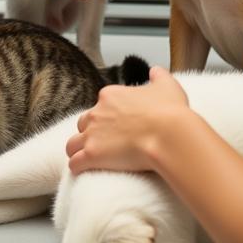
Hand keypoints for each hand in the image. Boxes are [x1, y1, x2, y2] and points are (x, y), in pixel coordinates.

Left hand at [67, 66, 189, 173]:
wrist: (169, 134)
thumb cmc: (170, 112)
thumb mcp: (167, 85)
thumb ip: (158, 76)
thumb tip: (155, 71)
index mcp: (110, 95)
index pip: (99, 106)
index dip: (107, 118)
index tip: (118, 128)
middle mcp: (97, 112)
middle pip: (83, 124)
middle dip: (90, 134)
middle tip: (105, 145)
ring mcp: (92, 134)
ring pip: (72, 144)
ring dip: (79, 151)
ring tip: (89, 161)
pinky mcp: (92, 154)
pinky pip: (74, 163)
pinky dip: (78, 168)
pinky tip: (85, 172)